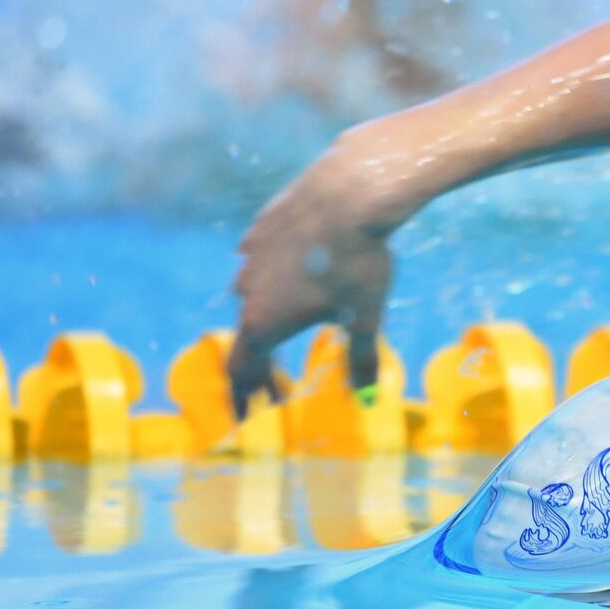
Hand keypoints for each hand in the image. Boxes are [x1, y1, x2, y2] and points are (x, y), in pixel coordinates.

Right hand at [228, 156, 393, 417]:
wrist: (348, 193)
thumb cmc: (357, 263)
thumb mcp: (364, 317)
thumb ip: (360, 357)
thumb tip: (365, 396)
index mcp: (264, 320)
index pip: (244, 368)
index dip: (245, 396)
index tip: (247, 415)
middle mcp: (247, 289)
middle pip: (246, 334)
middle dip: (260, 365)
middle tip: (273, 387)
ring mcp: (251, 254)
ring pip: (251, 293)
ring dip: (264, 317)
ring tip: (282, 329)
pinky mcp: (263, 224)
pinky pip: (259, 257)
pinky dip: (269, 276)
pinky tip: (283, 273)